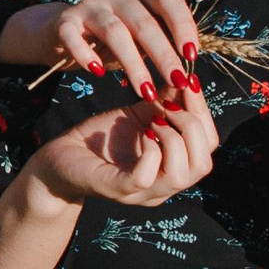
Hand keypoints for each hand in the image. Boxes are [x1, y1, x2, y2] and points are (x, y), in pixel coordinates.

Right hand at [0, 0, 202, 101]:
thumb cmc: (114, 39)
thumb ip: (163, 46)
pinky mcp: (66, 21)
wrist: (64, 32)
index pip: (168, 0)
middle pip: (144, 21)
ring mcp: (90, 5)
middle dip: (163, 54)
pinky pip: (73, 36)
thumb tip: (189, 77)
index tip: (192, 55)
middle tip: (177, 82)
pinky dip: (85, 54)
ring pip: (114, 32)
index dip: (183, 25)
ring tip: (146, 92)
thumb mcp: (141, 38)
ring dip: (133, 64)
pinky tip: (98, 72)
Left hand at [27, 88, 218, 209]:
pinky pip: (146, 177)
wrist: (60, 157)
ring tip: (155, 117)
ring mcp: (141, 193)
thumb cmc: (102, 137)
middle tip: (171, 103)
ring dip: (174, 138)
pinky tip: (142, 131)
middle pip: (203, 164)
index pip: (209, 147)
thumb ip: (165, 101)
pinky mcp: (117, 189)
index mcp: (172, 168)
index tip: (188, 82)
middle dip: (194, 126)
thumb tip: (186, 76)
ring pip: (182, 175)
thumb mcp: (140, 114)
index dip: (204, 113)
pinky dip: (150, 150)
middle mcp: (162, 188)